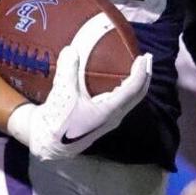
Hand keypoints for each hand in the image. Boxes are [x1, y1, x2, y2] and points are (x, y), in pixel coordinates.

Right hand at [7, 47, 151, 159]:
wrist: (48, 144)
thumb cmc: (58, 123)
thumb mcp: (62, 94)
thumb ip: (68, 71)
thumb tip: (71, 50)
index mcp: (110, 111)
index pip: (133, 90)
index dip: (140, 72)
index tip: (143, 57)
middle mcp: (114, 116)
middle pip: (137, 95)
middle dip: (144, 76)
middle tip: (146, 58)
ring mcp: (109, 119)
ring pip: (130, 99)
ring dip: (135, 83)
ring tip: (135, 67)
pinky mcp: (101, 119)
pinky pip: (120, 101)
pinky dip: (124, 88)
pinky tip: (117, 80)